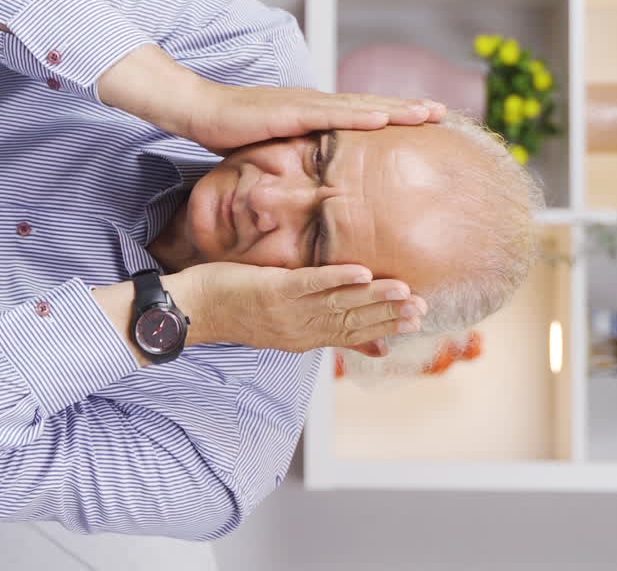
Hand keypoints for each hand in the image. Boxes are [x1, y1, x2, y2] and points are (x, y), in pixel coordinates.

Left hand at [165, 262, 426, 356]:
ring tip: (403, 289)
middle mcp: (300, 328)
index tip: (419, 321)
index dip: (387, 327)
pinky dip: (336, 277)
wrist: (193, 309)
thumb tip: (368, 344)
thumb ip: (328, 331)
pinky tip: (361, 272)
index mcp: (305, 337)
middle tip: (422, 309)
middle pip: (353, 321)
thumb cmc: (239, 311)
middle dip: (390, 315)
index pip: (354, 333)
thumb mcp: (286, 328)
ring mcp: (287, 310)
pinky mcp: (272, 290)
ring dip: (374, 297)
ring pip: (339, 304)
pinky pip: (310, 283)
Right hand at [181, 81, 444, 153]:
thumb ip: (293, 158)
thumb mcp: (269, 149)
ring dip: (395, 110)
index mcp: (311, 114)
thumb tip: (310, 179)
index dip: (392, 117)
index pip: (359, 115)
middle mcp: (314, 104)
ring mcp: (304, 105)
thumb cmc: (229, 132)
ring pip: (359, 107)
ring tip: (427, 113)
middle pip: (369, 107)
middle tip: (442, 112)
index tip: (422, 121)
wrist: (199, 110)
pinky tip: (384, 119)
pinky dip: (360, 117)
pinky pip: (332, 116)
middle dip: (406, 109)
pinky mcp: (290, 111)